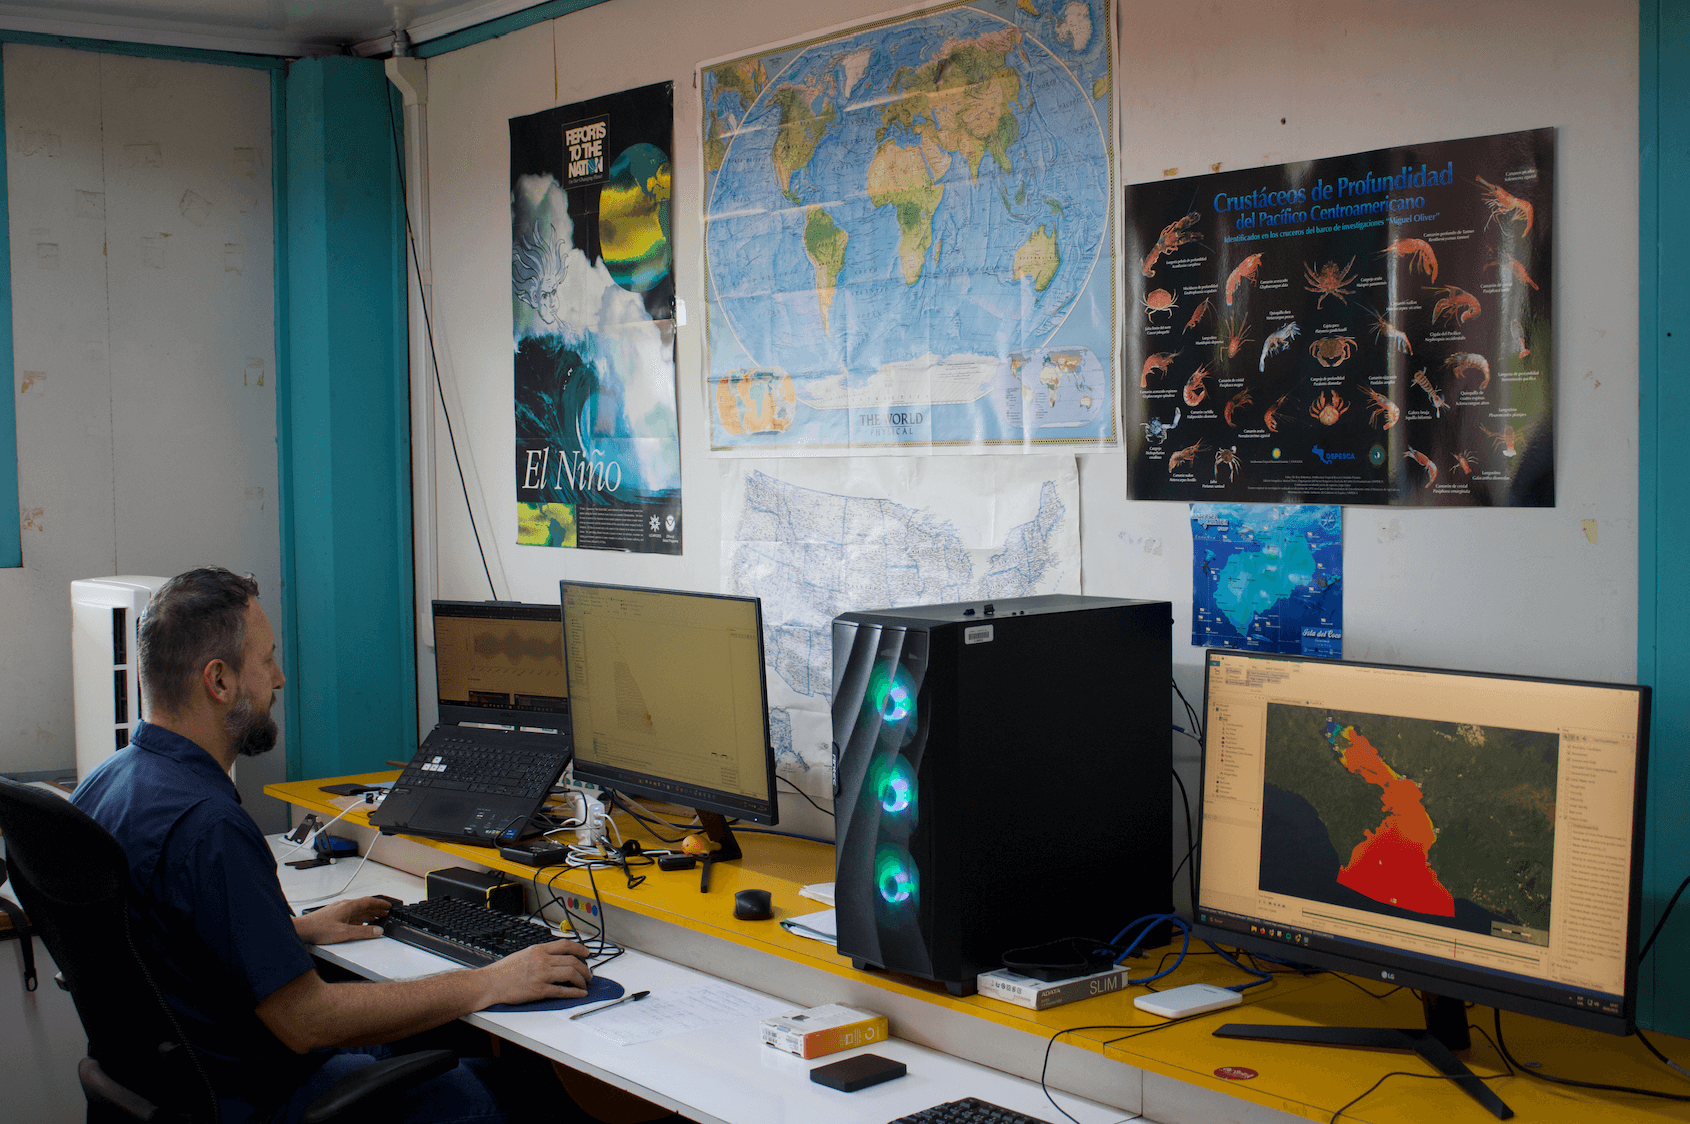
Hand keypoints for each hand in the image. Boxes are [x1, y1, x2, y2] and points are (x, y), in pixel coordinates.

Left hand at [293, 896, 391, 945]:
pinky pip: (350, 915)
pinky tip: (358, 924)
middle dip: (376, 909)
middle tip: (385, 913)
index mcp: (348, 906)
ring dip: (367, 914)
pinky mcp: (333, 916)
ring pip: (357, 910)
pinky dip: (359, 918)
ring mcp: (338, 911)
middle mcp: (344, 906)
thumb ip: (362, 932)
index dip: (380, 904)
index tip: (388, 906)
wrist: (302, 930)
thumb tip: (377, 931)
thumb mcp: (344, 932)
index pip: (369, 902)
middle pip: (364, 906)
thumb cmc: (319, 929)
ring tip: (375, 918)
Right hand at [475, 938, 592, 1006]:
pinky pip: (562, 991)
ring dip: (582, 980)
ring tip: (585, 983)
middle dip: (584, 968)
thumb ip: (540, 954)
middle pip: (572, 961)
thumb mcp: (524, 954)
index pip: (565, 945)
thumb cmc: (503, 970)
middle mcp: (542, 961)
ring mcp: (541, 976)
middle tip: (588, 973)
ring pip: (571, 974)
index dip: (580, 948)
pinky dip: (574, 992)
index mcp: (538, 950)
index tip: (587, 953)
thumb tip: (556, 957)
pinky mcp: (539, 991)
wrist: (490, 983)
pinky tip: (580, 993)